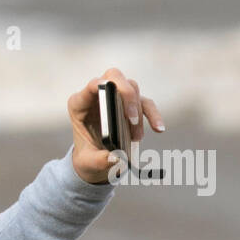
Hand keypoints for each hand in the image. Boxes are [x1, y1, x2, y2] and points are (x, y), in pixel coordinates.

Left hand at [67, 67, 165, 184]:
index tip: (115, 102)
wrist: (96, 160)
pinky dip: (153, 115)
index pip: (93, 84)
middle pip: (115, 77)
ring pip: (132, 89)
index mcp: (80, 104)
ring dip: (138, 112)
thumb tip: (115, 157)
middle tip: (131, 120)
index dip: (106, 86)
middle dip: (127, 95)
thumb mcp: (87, 163)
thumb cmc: (87, 158)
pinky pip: (146, 103)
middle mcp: (97, 96)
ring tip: (136, 138)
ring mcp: (115, 98)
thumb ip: (99, 160)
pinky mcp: (130, 105)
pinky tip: (159, 129)